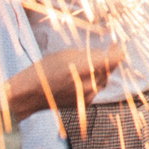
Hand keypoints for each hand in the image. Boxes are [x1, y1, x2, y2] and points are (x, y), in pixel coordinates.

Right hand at [1, 43, 125, 120]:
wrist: (30, 94)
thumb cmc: (46, 69)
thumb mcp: (66, 54)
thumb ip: (89, 54)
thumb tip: (106, 53)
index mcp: (85, 68)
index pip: (114, 58)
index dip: (118, 50)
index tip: (117, 45)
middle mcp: (90, 84)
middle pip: (110, 68)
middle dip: (107, 60)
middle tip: (103, 51)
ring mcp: (89, 96)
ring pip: (103, 79)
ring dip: (99, 71)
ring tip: (83, 66)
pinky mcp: (86, 104)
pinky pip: (96, 89)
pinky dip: (92, 82)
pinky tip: (78, 79)